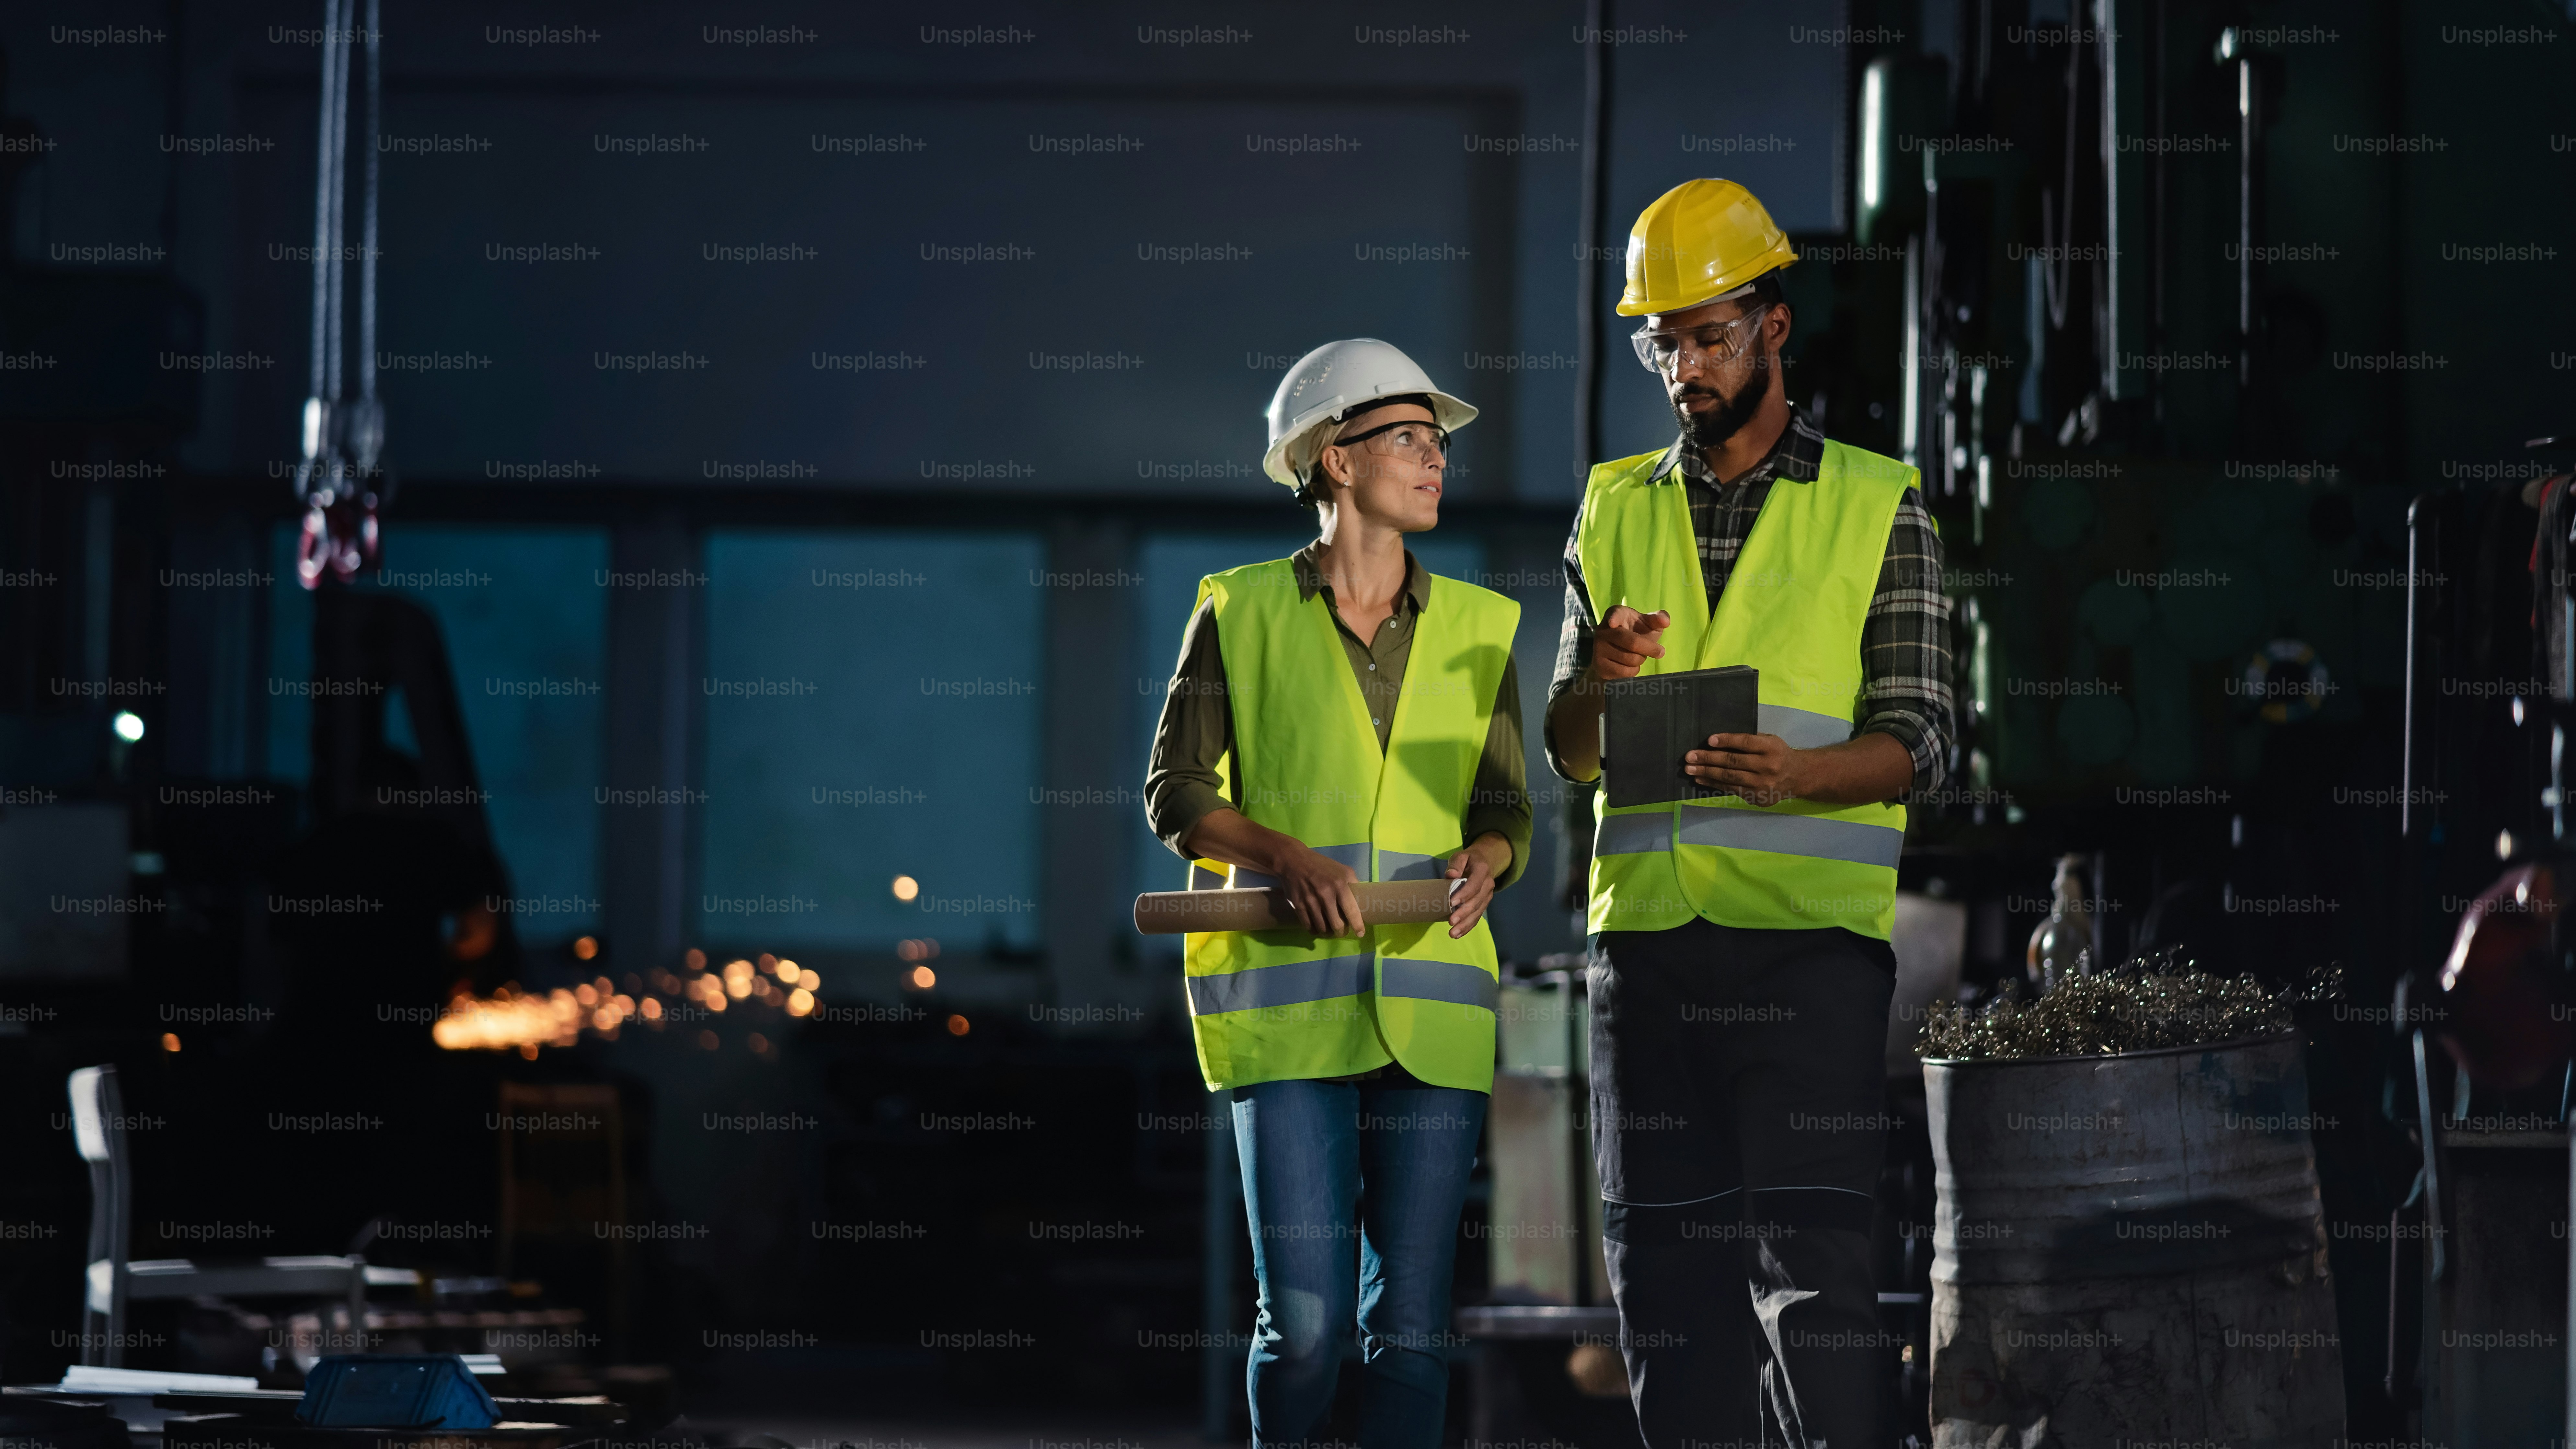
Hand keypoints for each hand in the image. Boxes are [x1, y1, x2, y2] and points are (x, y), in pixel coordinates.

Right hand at [1274, 842, 1365, 936]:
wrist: (1293, 860)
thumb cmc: (1321, 865)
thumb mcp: (1343, 870)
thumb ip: (1353, 885)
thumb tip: (1360, 903)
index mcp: (1340, 885)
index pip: (1352, 911)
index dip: (1357, 925)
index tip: (1360, 933)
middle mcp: (1326, 895)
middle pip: (1337, 924)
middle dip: (1341, 932)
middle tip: (1342, 931)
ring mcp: (1311, 901)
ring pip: (1322, 928)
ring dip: (1328, 933)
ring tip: (1330, 931)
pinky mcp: (1298, 906)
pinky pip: (1308, 926)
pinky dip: (1315, 930)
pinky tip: (1317, 928)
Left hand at [1442, 845, 1499, 938]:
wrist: (1484, 862)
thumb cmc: (1468, 860)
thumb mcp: (1461, 856)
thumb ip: (1455, 864)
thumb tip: (1450, 875)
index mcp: (1482, 871)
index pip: (1474, 885)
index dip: (1464, 895)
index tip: (1451, 903)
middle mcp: (1488, 884)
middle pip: (1476, 902)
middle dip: (1463, 913)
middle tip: (1451, 922)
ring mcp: (1487, 895)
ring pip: (1478, 912)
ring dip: (1465, 924)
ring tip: (1453, 933)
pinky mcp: (1484, 903)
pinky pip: (1477, 916)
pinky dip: (1468, 926)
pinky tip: (1458, 934)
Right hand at [1590, 606, 1670, 681]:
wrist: (1616, 653)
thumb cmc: (1636, 633)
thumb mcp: (1647, 624)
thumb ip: (1658, 619)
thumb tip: (1665, 622)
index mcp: (1615, 614)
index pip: (1615, 615)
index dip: (1614, 618)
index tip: (1613, 623)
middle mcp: (1602, 630)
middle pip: (1631, 642)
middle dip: (1650, 648)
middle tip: (1661, 652)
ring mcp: (1598, 649)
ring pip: (1630, 659)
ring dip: (1641, 659)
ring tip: (1637, 655)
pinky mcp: (1600, 666)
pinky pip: (1624, 672)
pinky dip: (1633, 670)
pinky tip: (1629, 664)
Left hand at [1684, 732, 1804, 805]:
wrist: (1797, 776)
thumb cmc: (1778, 754)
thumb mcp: (1770, 741)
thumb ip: (1750, 740)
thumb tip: (1718, 740)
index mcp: (1771, 748)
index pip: (1746, 743)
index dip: (1727, 741)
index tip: (1709, 740)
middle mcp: (1768, 767)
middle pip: (1734, 762)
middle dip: (1709, 759)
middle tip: (1690, 757)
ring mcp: (1762, 785)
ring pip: (1730, 778)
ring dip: (1707, 773)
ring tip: (1690, 769)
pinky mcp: (1757, 797)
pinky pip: (1732, 789)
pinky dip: (1714, 784)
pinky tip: (1702, 779)